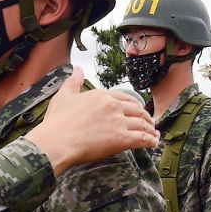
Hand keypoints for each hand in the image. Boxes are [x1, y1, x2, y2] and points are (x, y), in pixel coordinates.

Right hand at [26, 68, 159, 176]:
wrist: (56, 142)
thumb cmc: (57, 122)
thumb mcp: (63, 95)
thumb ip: (73, 81)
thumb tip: (78, 68)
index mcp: (101, 95)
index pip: (125, 97)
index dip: (134, 104)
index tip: (138, 109)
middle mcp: (113, 106)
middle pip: (137, 110)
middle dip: (146, 117)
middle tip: (150, 123)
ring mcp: (118, 122)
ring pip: (142, 124)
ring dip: (150, 129)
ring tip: (154, 134)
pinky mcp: (121, 139)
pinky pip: (142, 139)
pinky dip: (150, 141)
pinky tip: (153, 143)